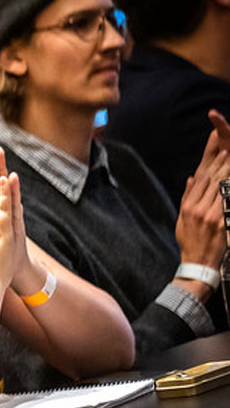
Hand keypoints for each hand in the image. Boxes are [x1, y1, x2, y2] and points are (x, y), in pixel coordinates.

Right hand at [174, 112, 229, 275]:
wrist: (198, 263)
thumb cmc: (191, 242)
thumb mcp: (182, 220)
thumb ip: (188, 197)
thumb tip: (193, 179)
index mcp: (188, 206)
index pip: (200, 177)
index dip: (209, 159)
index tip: (216, 145)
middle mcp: (198, 208)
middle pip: (212, 178)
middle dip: (221, 159)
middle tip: (229, 144)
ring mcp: (211, 214)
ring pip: (222, 186)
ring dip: (229, 169)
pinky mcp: (222, 221)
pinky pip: (228, 200)